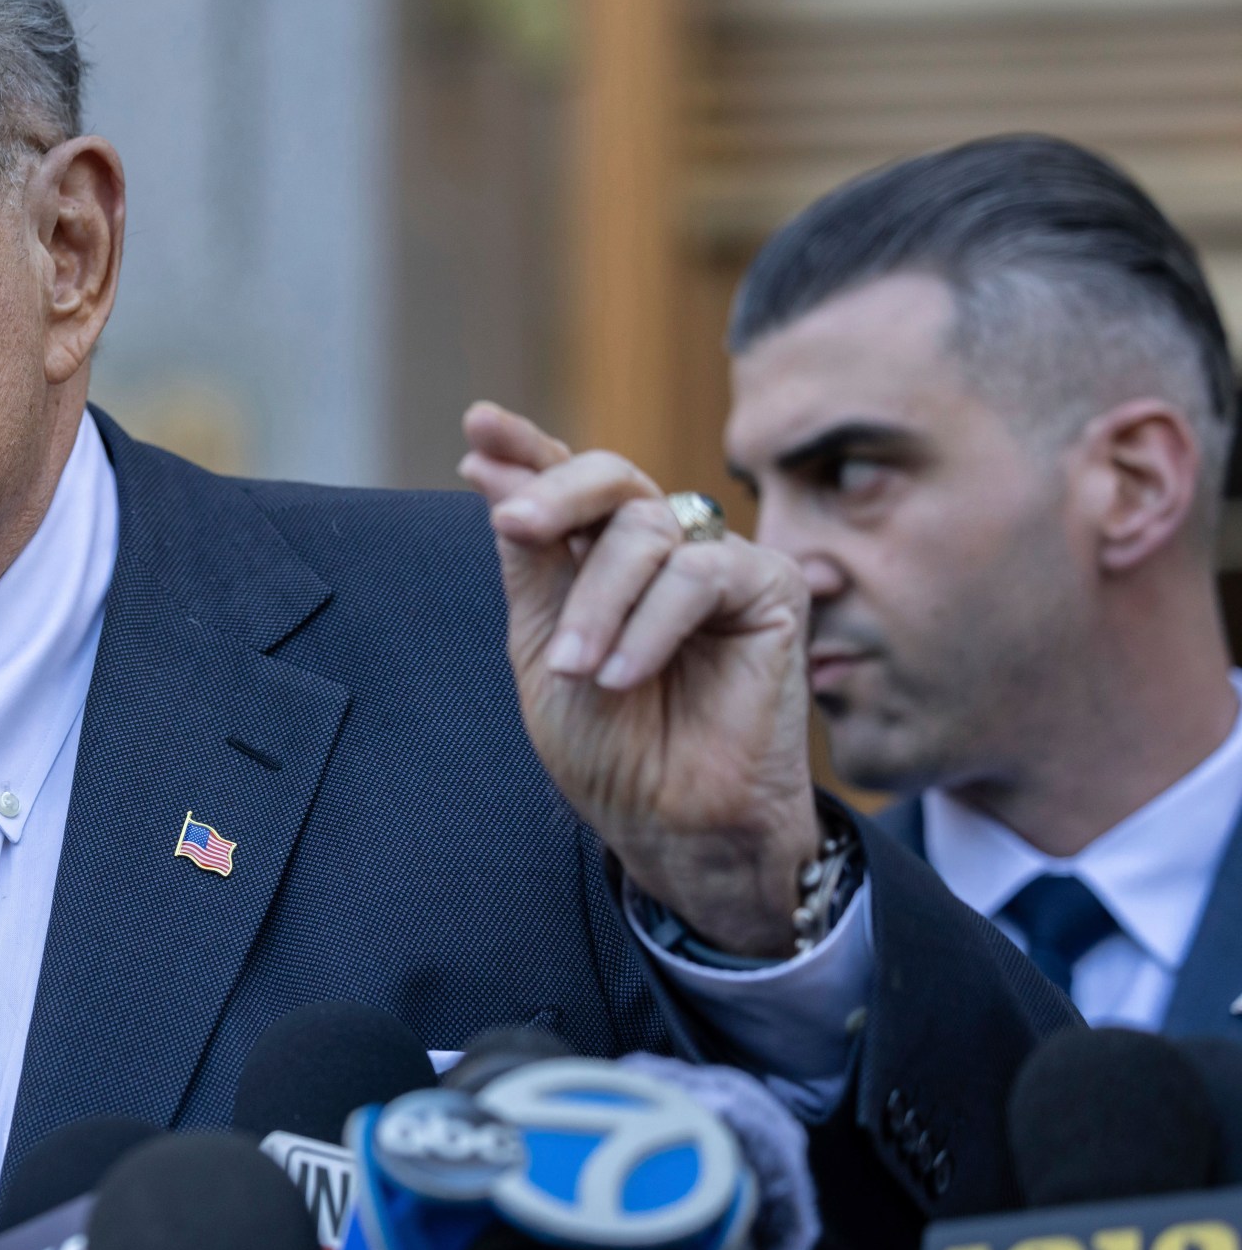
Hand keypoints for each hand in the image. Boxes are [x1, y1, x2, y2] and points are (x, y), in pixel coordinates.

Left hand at [459, 403, 818, 956]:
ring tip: (579, 672)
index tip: (477, 425)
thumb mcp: (543, 646)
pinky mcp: (771, 587)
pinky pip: (697, 574)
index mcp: (600, 559)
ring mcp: (716, 562)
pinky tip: (623, 677)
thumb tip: (488, 471)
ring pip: (644, 532)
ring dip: (598, 604)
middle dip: (554, 493)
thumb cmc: (609, 749)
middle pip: (610, 479)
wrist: (669, 824)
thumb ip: (529, 561)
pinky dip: (650, 626)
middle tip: (512, 526)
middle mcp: (660, 550)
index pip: (566, 487)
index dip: (525, 450)